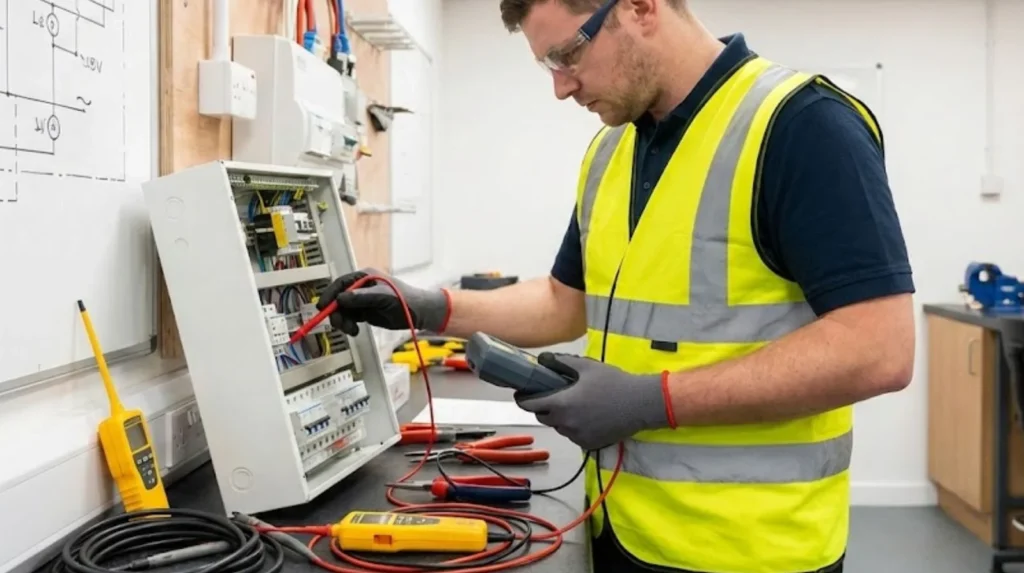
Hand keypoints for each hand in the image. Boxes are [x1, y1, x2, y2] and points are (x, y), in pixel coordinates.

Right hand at [316, 268, 450, 335]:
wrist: (419, 313)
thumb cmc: (404, 299)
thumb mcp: (382, 297)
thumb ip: (361, 297)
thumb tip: (340, 298)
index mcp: (363, 277)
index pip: (340, 284)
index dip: (329, 294)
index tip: (323, 307)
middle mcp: (359, 287)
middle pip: (338, 299)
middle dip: (336, 312)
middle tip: (340, 325)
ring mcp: (361, 300)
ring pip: (342, 311)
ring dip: (343, 321)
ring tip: (352, 331)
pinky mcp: (364, 312)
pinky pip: (350, 318)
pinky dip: (349, 326)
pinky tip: (355, 332)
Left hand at [514, 353, 669, 450]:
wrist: (640, 404)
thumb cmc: (614, 382)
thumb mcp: (587, 367)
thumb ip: (561, 363)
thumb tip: (543, 359)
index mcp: (562, 404)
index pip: (530, 406)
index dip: (523, 400)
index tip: (521, 394)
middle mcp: (566, 423)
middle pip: (543, 417)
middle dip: (542, 407)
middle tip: (550, 396)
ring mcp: (577, 436)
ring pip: (558, 427)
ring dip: (559, 418)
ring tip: (573, 405)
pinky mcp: (588, 444)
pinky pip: (572, 436)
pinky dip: (573, 427)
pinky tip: (586, 416)